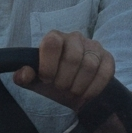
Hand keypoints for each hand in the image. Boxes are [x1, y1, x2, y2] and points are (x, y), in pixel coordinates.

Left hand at [14, 31, 131, 132]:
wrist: (75, 92)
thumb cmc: (52, 82)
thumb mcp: (35, 81)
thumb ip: (24, 77)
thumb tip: (23, 73)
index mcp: (54, 38)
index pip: (52, 42)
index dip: (49, 64)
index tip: (46, 79)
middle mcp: (74, 37)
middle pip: (73, 57)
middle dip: (64, 79)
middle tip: (61, 88)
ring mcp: (93, 46)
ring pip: (89, 65)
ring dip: (79, 85)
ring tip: (72, 91)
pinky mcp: (108, 58)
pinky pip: (105, 72)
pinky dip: (94, 88)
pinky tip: (86, 94)